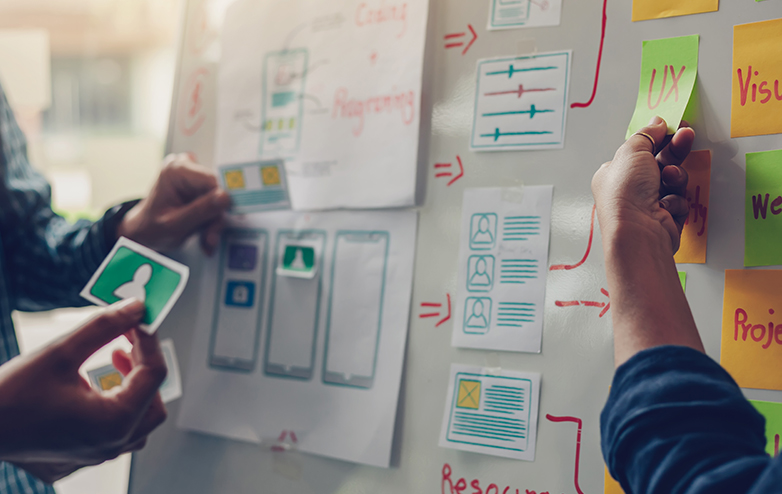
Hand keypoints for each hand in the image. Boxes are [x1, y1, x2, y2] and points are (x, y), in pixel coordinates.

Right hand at [0, 299, 166, 479]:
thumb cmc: (8, 396)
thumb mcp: (60, 352)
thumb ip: (105, 327)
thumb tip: (137, 307)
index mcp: (113, 423)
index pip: (153, 375)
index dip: (149, 341)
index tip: (138, 319)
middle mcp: (110, 445)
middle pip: (153, 403)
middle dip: (144, 367)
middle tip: (127, 342)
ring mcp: (96, 455)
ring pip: (138, 421)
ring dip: (132, 387)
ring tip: (113, 360)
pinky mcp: (81, 456)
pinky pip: (115, 432)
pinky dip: (114, 405)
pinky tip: (92, 386)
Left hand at [117, 153, 230, 254]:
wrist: (145, 233)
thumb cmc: (152, 228)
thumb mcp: (175, 224)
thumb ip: (200, 210)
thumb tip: (225, 197)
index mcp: (176, 170)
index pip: (212, 180)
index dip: (220, 202)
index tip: (218, 223)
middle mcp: (186, 167)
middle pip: (216, 191)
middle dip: (215, 217)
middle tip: (209, 238)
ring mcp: (193, 177)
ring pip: (218, 200)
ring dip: (214, 222)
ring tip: (206, 240)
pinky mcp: (199, 186)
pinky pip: (215, 202)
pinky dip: (212, 220)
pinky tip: (205, 234)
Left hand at [591, 116, 694, 253]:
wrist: (639, 233)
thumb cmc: (626, 195)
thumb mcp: (632, 152)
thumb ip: (646, 135)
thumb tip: (656, 124)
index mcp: (613, 175)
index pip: (638, 152)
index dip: (656, 138)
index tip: (674, 127)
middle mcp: (628, 191)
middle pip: (658, 163)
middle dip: (674, 150)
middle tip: (686, 136)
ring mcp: (647, 206)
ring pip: (672, 182)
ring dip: (675, 177)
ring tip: (669, 179)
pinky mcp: (664, 220)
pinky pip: (679, 202)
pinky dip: (676, 201)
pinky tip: (667, 205)